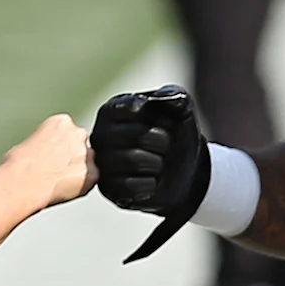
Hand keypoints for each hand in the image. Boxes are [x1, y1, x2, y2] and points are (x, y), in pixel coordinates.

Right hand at [7, 114, 95, 208]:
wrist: (21, 183)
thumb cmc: (18, 165)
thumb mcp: (31, 141)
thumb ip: (49, 142)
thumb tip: (52, 153)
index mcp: (61, 122)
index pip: (69, 131)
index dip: (60, 145)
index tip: (52, 154)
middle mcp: (77, 134)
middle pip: (81, 143)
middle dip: (73, 154)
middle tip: (57, 168)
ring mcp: (86, 154)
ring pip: (89, 161)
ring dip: (78, 169)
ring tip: (58, 181)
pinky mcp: (92, 174)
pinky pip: (92, 179)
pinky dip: (82, 185)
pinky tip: (64, 188)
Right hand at [91, 86, 208, 216]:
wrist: (184, 170)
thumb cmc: (176, 133)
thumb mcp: (180, 108)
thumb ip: (174, 96)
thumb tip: (170, 99)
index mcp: (112, 110)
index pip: (136, 109)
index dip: (161, 118)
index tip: (168, 123)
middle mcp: (100, 135)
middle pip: (138, 135)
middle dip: (163, 142)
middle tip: (165, 146)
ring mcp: (102, 163)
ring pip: (135, 160)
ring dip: (158, 163)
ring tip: (158, 162)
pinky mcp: (109, 189)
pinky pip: (134, 186)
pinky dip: (151, 184)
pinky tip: (151, 180)